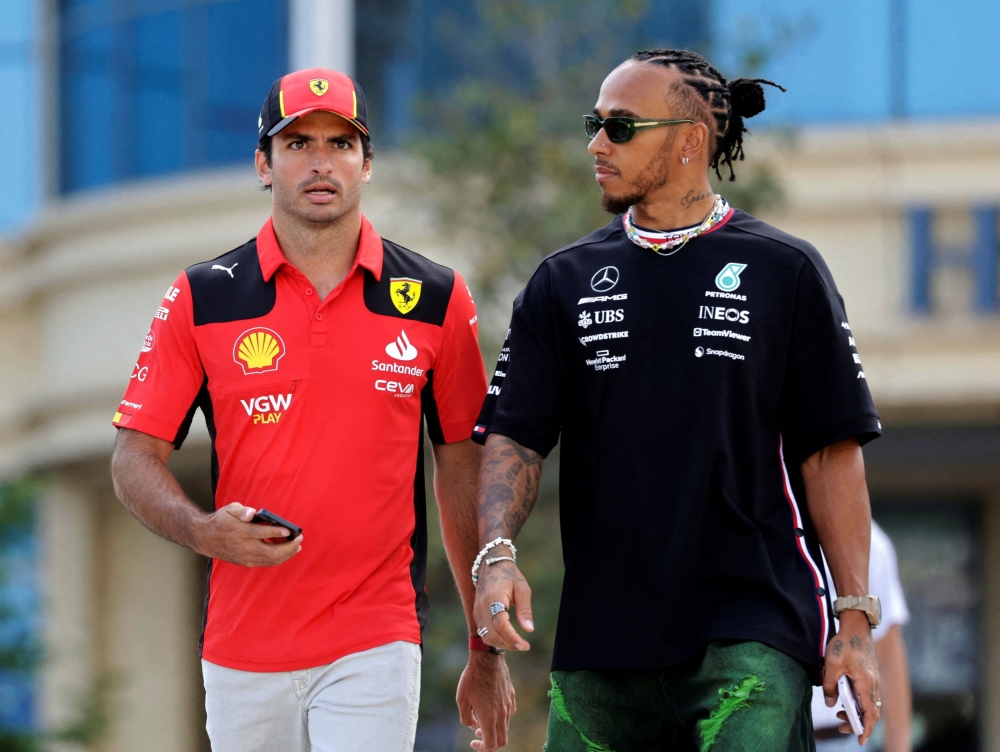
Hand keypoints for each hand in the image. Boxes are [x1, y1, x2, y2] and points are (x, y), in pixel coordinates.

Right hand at [193, 502, 301, 565]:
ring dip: (287, 554)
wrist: (206, 538)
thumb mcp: (230, 510)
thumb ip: (243, 511)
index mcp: (242, 532)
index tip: (289, 530)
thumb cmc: (222, 521)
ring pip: (272, 559)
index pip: (264, 533)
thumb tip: (251, 513)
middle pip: (273, 551)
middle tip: (299, 538)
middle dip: (289, 546)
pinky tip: (287, 552)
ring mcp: (247, 557)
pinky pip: (267, 563)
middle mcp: (246, 547)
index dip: (278, 532)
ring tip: (297, 546)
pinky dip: (279, 558)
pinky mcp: (247, 563)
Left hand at [457, 651, 515, 750]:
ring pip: (506, 727)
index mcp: (489, 717)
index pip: (491, 745)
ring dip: (495, 729)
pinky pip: (510, 713)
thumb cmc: (472, 678)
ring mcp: (508, 705)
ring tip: (482, 721)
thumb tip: (474, 726)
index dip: (482, 748)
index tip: (473, 741)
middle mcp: (502, 714)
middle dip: (490, 743)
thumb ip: (466, 718)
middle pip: (502, 740)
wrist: (487, 658)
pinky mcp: (512, 696)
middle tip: (479, 735)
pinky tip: (492, 709)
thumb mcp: (461, 699)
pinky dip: (501, 718)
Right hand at [473, 559, 533, 651]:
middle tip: (524, 646)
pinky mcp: (476, 614)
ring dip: (502, 644)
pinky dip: (495, 640)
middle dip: (509, 644)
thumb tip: (529, 630)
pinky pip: (484, 633)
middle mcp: (481, 607)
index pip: (501, 624)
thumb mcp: (522, 589)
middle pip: (493, 634)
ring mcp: (477, 611)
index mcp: (493, 598)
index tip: (525, 646)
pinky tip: (507, 640)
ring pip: (487, 636)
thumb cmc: (510, 576)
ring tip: (517, 644)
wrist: (491, 565)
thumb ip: (525, 610)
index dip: (512, 638)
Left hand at [823, 611, 880, 744]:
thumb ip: (830, 685)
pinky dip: (859, 703)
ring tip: (839, 715)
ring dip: (857, 713)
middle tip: (841, 726)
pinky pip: (867, 696)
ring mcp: (873, 680)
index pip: (870, 713)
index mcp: (866, 683)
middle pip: (871, 712)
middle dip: (858, 723)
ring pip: (869, 704)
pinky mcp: (870, 676)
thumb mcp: (832, 664)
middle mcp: (873, 684)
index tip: (860, 740)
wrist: (856, 626)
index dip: (865, 728)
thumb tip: (829, 703)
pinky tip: (844, 700)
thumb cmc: (844, 643)